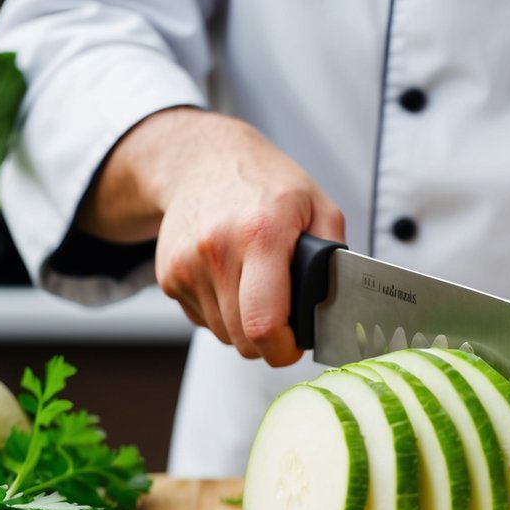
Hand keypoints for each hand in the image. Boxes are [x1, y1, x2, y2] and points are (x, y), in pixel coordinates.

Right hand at [79, 107, 344, 365]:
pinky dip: (220, 312)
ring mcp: (187, 265)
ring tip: (254, 286)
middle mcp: (217, 251)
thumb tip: (342, 304)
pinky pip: (201, 320)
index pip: (264, 324)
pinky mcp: (167, 276)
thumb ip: (334, 256)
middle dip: (268, 340)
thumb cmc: (266, 185)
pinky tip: (229, 279)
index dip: (283, 349)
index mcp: (261, 235)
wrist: (203, 160)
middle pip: (243, 339)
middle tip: (283, 315)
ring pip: (222, 335)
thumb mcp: (318, 206)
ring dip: (243, 325)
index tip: (294, 345)